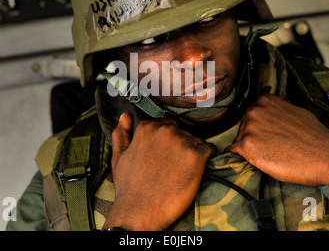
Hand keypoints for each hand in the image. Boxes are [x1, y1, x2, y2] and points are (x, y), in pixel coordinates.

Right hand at [103, 113, 215, 230]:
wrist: (140, 213)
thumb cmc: (129, 188)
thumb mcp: (118, 158)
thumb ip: (120, 134)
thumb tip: (125, 116)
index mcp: (147, 128)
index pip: (167, 125)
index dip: (168, 141)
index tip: (167, 155)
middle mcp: (165, 130)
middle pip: (183, 131)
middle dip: (181, 145)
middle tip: (175, 166)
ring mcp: (181, 142)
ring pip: (196, 140)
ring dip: (193, 153)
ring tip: (183, 171)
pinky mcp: (196, 156)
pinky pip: (210, 150)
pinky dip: (207, 158)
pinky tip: (198, 170)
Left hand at [225, 94, 328, 185]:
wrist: (326, 156)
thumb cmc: (313, 136)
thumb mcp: (293, 110)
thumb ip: (276, 108)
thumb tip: (265, 109)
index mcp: (264, 101)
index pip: (250, 114)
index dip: (258, 128)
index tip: (268, 135)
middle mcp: (254, 111)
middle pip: (242, 127)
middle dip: (252, 138)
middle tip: (271, 147)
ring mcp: (249, 128)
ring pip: (239, 140)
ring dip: (249, 149)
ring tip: (270, 154)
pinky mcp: (246, 146)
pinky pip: (233, 152)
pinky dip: (240, 158)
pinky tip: (254, 160)